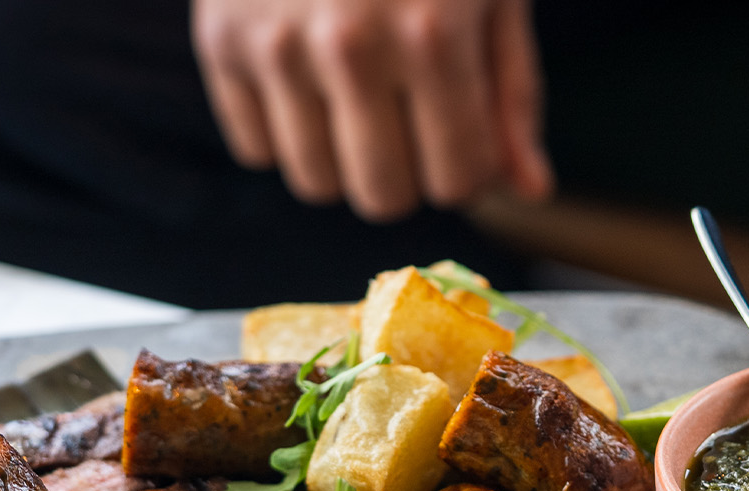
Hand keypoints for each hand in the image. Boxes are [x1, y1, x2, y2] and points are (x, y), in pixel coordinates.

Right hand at [192, 0, 552, 221]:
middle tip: (407, 120)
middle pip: (383, 196)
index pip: (457, 180)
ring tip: (354, 95)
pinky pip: (255, 148)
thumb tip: (528, 191)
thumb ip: (511, 91)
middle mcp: (349, 47)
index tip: (461, 135)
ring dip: (341, 155)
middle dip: (406, 173)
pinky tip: (303, 72)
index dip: (466, 168)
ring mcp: (276, 45)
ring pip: (315, 182)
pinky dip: (284, 125)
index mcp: (433, 35)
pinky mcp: (220, 39)